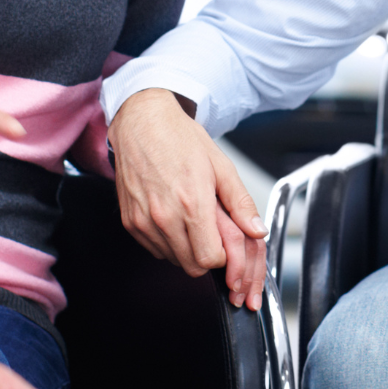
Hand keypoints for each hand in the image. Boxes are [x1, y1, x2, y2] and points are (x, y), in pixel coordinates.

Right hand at [107, 89, 267, 309]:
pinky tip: (173, 218)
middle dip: (206, 255)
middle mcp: (165, 217)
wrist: (142, 122)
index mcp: (192, 204)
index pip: (210, 259)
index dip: (223, 256)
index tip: (224, 243)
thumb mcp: (221, 166)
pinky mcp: (130, 221)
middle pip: (192, 266)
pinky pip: (154, 249)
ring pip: (172, 260)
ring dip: (186, 250)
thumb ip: (241, 204)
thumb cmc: (180, 139)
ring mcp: (144, 221)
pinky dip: (167, 243)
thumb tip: (258, 231)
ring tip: (190, 220)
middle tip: (210, 232)